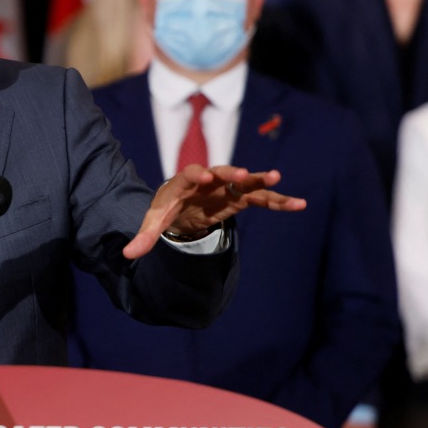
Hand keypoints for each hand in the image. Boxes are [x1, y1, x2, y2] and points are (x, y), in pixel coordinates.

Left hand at [123, 164, 306, 258]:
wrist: (181, 206)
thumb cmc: (166, 211)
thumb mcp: (153, 223)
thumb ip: (144, 237)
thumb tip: (128, 254)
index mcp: (183, 183)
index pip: (188, 176)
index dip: (196, 174)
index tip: (204, 174)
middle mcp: (207, 180)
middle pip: (220, 173)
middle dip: (231, 173)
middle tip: (242, 173)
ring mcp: (226, 187)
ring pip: (245, 182)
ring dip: (260, 180)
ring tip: (278, 176)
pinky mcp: (240, 198)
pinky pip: (261, 198)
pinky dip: (278, 200)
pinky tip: (299, 204)